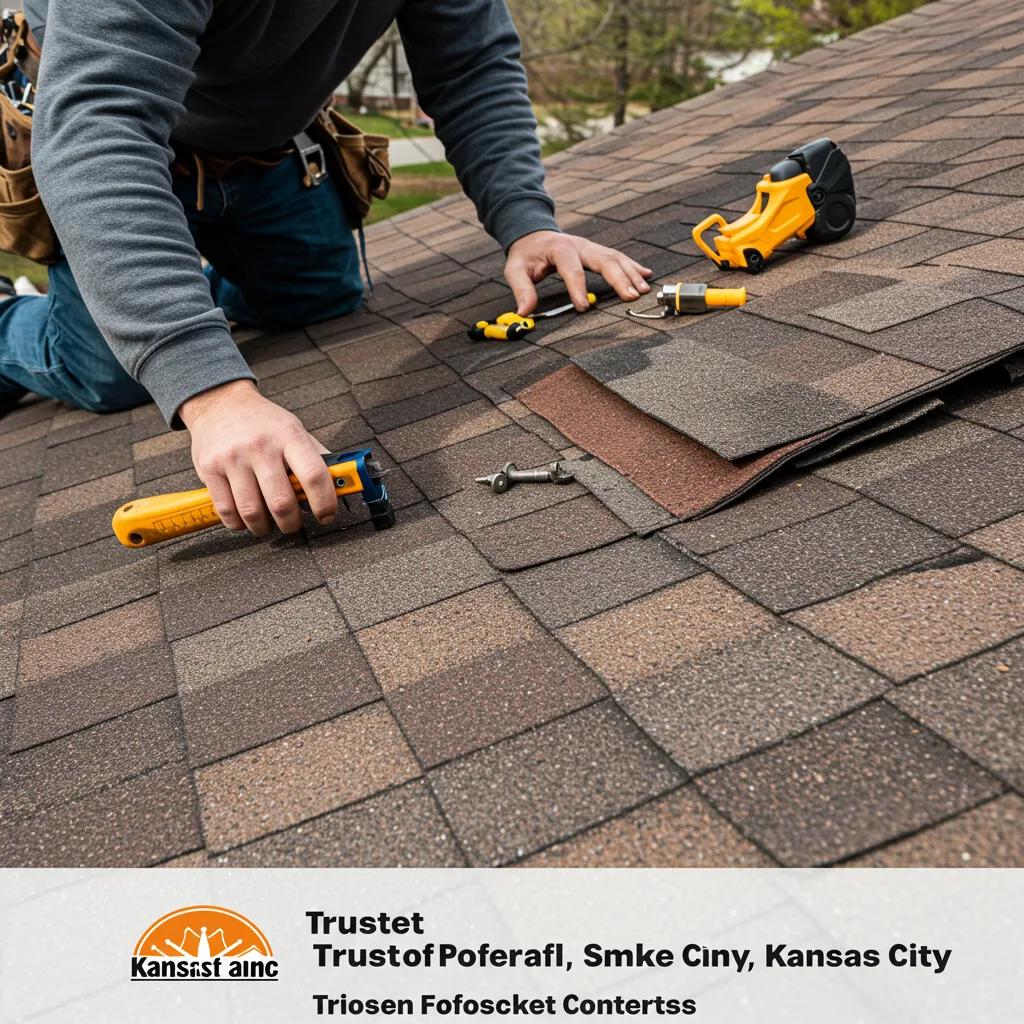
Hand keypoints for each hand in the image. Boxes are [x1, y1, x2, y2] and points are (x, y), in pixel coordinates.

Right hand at [180, 379, 336, 536]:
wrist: (220, 402)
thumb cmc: (264, 422)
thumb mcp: (295, 429)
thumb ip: (316, 456)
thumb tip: (343, 482)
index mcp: (289, 436)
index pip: (313, 475)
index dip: (324, 502)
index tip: (326, 516)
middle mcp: (260, 447)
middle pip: (281, 502)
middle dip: (291, 524)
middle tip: (293, 524)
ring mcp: (232, 458)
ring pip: (252, 512)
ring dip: (264, 528)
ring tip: (269, 524)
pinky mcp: (209, 469)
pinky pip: (226, 511)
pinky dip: (239, 524)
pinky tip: (246, 518)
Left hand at [505, 230, 652, 314]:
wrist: (533, 234)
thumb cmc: (526, 254)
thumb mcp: (516, 269)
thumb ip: (522, 290)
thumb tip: (524, 312)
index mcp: (560, 248)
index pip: (571, 268)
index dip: (577, 288)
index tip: (583, 307)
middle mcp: (580, 245)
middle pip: (604, 259)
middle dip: (619, 278)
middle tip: (630, 296)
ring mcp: (591, 247)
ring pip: (616, 258)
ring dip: (631, 274)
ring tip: (642, 291)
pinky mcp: (597, 252)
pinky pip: (618, 257)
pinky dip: (633, 266)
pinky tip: (646, 275)